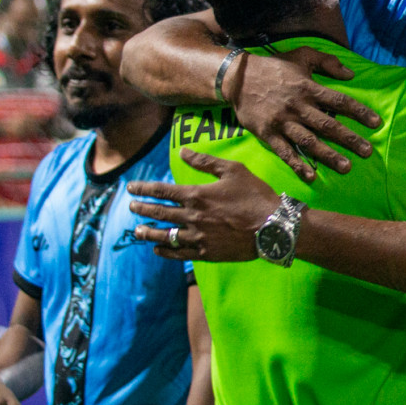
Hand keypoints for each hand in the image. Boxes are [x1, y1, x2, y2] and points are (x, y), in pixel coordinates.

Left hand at [129, 152, 279, 261]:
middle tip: (131, 207)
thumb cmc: (256, 196)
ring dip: (148, 233)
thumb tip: (182, 151)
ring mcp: (198, 237)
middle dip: (141, 209)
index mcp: (197, 195)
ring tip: (137, 231)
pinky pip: (179, 253)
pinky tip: (158, 249)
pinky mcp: (207, 252)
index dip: (143, 188)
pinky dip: (165, 251)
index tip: (130, 188)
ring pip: (165, 235)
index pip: (161, 190)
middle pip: (159, 213)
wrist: (274, 227)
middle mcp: (192, 217)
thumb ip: (205, 161)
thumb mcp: (233, 170)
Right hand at [229, 48, 380, 180]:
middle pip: (328, 124)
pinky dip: (297, 164)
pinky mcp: (267, 133)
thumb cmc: (274, 67)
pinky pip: (284, 151)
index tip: (376, 123)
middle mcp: (298, 106)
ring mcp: (282, 121)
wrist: (236, 77)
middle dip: (349, 139)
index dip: (359, 112)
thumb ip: (327, 62)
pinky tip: (311, 175)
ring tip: (346, 167)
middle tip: (367, 152)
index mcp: (308, 88)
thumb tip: (351, 73)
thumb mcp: (302, 56)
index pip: (339, 101)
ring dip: (328, 155)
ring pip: (309, 141)